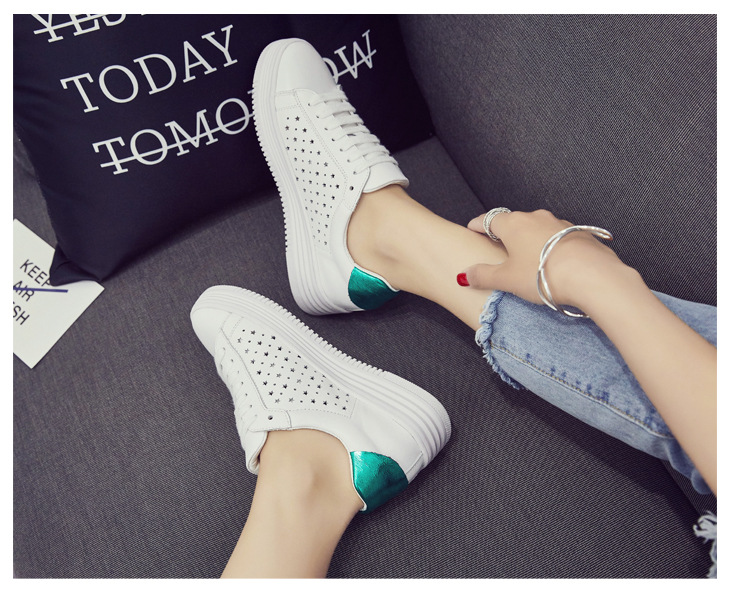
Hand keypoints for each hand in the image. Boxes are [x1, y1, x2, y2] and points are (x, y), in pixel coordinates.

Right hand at [461, 209, 625, 309]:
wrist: (590, 275)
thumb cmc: (543, 275)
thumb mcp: (506, 279)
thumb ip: (483, 275)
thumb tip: (463, 275)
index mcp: (513, 224)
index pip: (488, 219)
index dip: (478, 225)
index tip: (471, 229)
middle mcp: (535, 217)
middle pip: (514, 222)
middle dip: (505, 233)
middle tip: (498, 247)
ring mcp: (559, 223)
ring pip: (537, 228)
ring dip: (530, 239)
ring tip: (527, 258)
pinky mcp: (578, 233)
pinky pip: (557, 237)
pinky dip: (550, 246)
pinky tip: (552, 261)